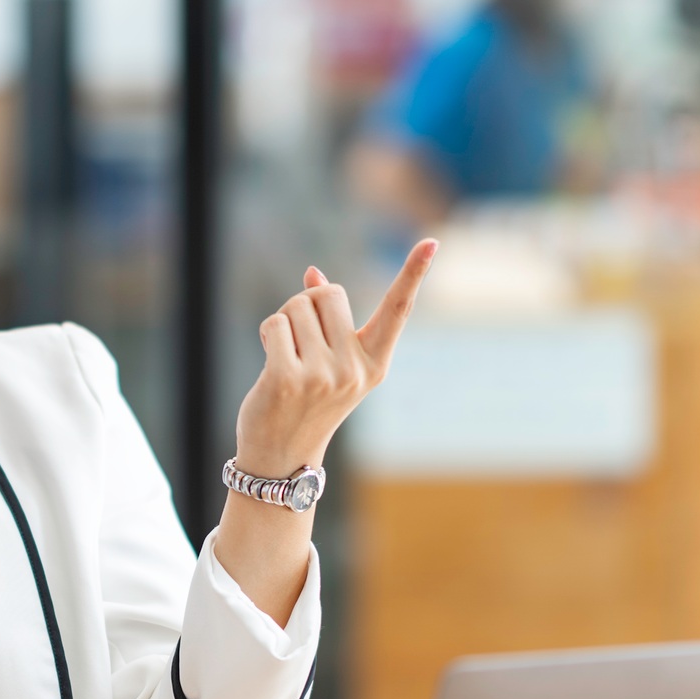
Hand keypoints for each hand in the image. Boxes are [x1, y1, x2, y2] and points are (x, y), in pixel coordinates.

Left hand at [232, 239, 435, 477]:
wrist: (281, 457)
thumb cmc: (304, 403)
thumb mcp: (326, 362)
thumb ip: (325, 320)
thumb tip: (313, 274)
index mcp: (374, 364)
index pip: (397, 310)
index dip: (413, 273)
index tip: (432, 240)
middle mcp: (355, 369)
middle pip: (330, 293)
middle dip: (307, 304)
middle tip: (300, 342)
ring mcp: (323, 376)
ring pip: (298, 305)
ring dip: (284, 322)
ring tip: (286, 357)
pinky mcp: (288, 379)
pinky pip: (275, 323)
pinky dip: (267, 333)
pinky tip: (269, 363)